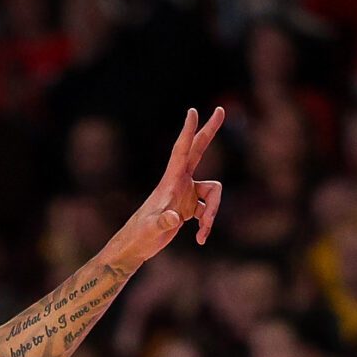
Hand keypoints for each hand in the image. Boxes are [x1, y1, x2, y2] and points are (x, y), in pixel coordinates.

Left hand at [113, 107, 226, 264]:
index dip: (188, 131)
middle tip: (220, 110)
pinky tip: (200, 240)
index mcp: (171, 180)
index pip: (181, 150)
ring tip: (202, 232)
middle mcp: (180, 182)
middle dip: (210, 131)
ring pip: (213, 193)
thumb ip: (163, 223)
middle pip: (199, 150)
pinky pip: (207, 211)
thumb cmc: (140, 235)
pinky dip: (207, 225)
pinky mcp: (188, 207)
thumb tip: (173, 218)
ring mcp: (185, 194)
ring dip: (212, 213)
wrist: (136, 246)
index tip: (192, 111)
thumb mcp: (152, 230)